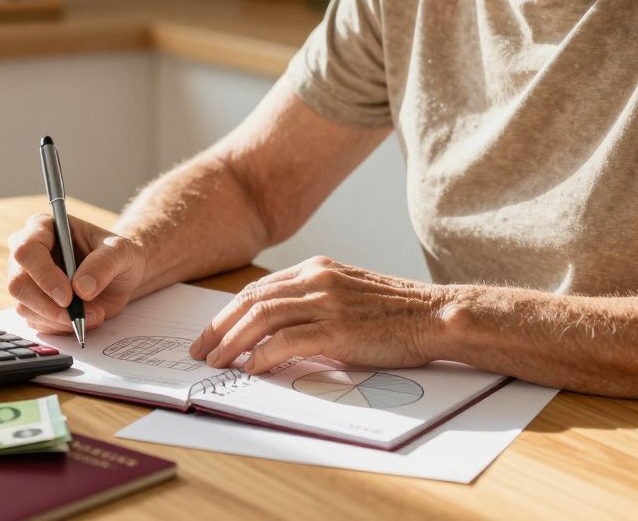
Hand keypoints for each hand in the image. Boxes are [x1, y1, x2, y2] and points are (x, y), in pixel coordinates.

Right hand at [6, 213, 145, 333]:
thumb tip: (81, 288)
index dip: (44, 275)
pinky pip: (36, 321)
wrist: (120, 277)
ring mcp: (27, 280)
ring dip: (59, 319)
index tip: (67, 297)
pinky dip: (60, 327)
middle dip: (48, 305)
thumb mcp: (121, 252)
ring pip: (25, 306)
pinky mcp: (32, 304)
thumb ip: (104, 264)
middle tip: (77, 315)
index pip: (27, 250)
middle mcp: (28, 253)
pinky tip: (83, 319)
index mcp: (42, 228)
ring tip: (93, 315)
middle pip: (18, 283)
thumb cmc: (117, 256)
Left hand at [188, 256, 439, 373]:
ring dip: (232, 341)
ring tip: (217, 361)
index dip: (230, 311)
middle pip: (252, 299)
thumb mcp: (348, 297)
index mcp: (318, 268)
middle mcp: (317, 279)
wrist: (435, 316)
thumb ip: (314, 306)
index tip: (212, 332)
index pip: (260, 288)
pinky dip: (262, 355)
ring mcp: (327, 302)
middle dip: (220, 326)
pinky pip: (286, 340)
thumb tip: (278, 336)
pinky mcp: (337, 329)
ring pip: (261, 317)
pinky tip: (251, 368)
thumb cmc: (396, 314)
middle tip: (201, 349)